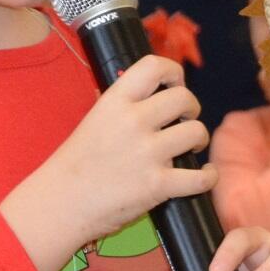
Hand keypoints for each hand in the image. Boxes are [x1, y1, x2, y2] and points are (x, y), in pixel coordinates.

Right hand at [1, 55, 213, 270]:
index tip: (175, 84)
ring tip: (189, 149)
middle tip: (184, 121)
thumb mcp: (94, 120)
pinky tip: (204, 174)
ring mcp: (147, 153)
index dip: (173, 72)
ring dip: (199, 140)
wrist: (61, 204)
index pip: (154, 66)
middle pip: (184, 98)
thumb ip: (122, 105)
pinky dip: (209, 176)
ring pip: (197, 132)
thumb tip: (151, 92)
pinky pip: (201, 177)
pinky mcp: (158, 185)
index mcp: (115, 102)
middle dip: (191, 108)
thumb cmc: (76, 165)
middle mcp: (133, 122)